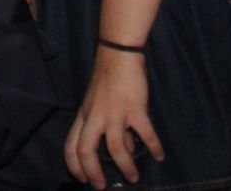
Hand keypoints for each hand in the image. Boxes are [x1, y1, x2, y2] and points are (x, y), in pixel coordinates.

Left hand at [65, 49, 161, 188]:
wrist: (118, 53)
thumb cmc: (108, 78)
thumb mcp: (99, 103)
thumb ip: (107, 126)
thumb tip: (126, 147)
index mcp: (84, 115)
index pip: (71, 145)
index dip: (74, 165)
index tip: (82, 179)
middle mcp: (95, 116)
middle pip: (86, 150)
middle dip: (93, 172)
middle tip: (102, 186)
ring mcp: (113, 112)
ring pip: (115, 147)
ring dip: (125, 166)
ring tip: (133, 177)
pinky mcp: (134, 108)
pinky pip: (145, 133)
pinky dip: (153, 146)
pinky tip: (159, 155)